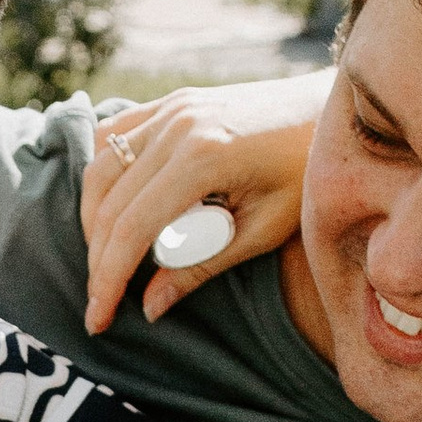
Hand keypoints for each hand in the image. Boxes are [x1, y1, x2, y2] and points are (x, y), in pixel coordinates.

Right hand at [81, 73, 327, 334]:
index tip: (99, 319)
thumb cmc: (306, 172)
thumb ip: (202, 267)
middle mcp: (179, 125)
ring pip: (99, 168)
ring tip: (105, 260)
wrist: (328, 109)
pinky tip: (109, 208)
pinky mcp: (172, 102)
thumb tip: (150, 306)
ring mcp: (172, 108)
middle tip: (100, 302)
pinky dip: (101, 175)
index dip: (108, 279)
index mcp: (204, 155)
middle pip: (109, 203)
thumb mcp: (264, 229)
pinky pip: (111, 136)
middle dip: (97, 260)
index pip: (132, 228)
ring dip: (93, 220)